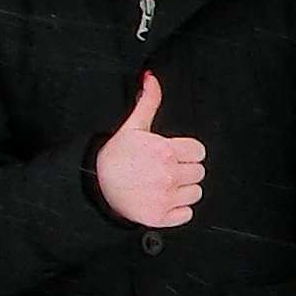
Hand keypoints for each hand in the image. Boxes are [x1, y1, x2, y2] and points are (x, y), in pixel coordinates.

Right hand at [95, 71, 205, 227]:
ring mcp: (165, 198)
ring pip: (196, 193)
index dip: (188, 152)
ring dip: (184, 190)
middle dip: (186, 170)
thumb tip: (151, 78)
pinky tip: (163, 199)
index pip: (199, 152)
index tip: (176, 154)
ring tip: (165, 184)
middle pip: (199, 172)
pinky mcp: (161, 217)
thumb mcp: (133, 126)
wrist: (96, 184)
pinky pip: (187, 214)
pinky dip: (178, 210)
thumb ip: (148, 101)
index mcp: (166, 151)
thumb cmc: (116, 155)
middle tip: (167, 169)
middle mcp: (168, 175)